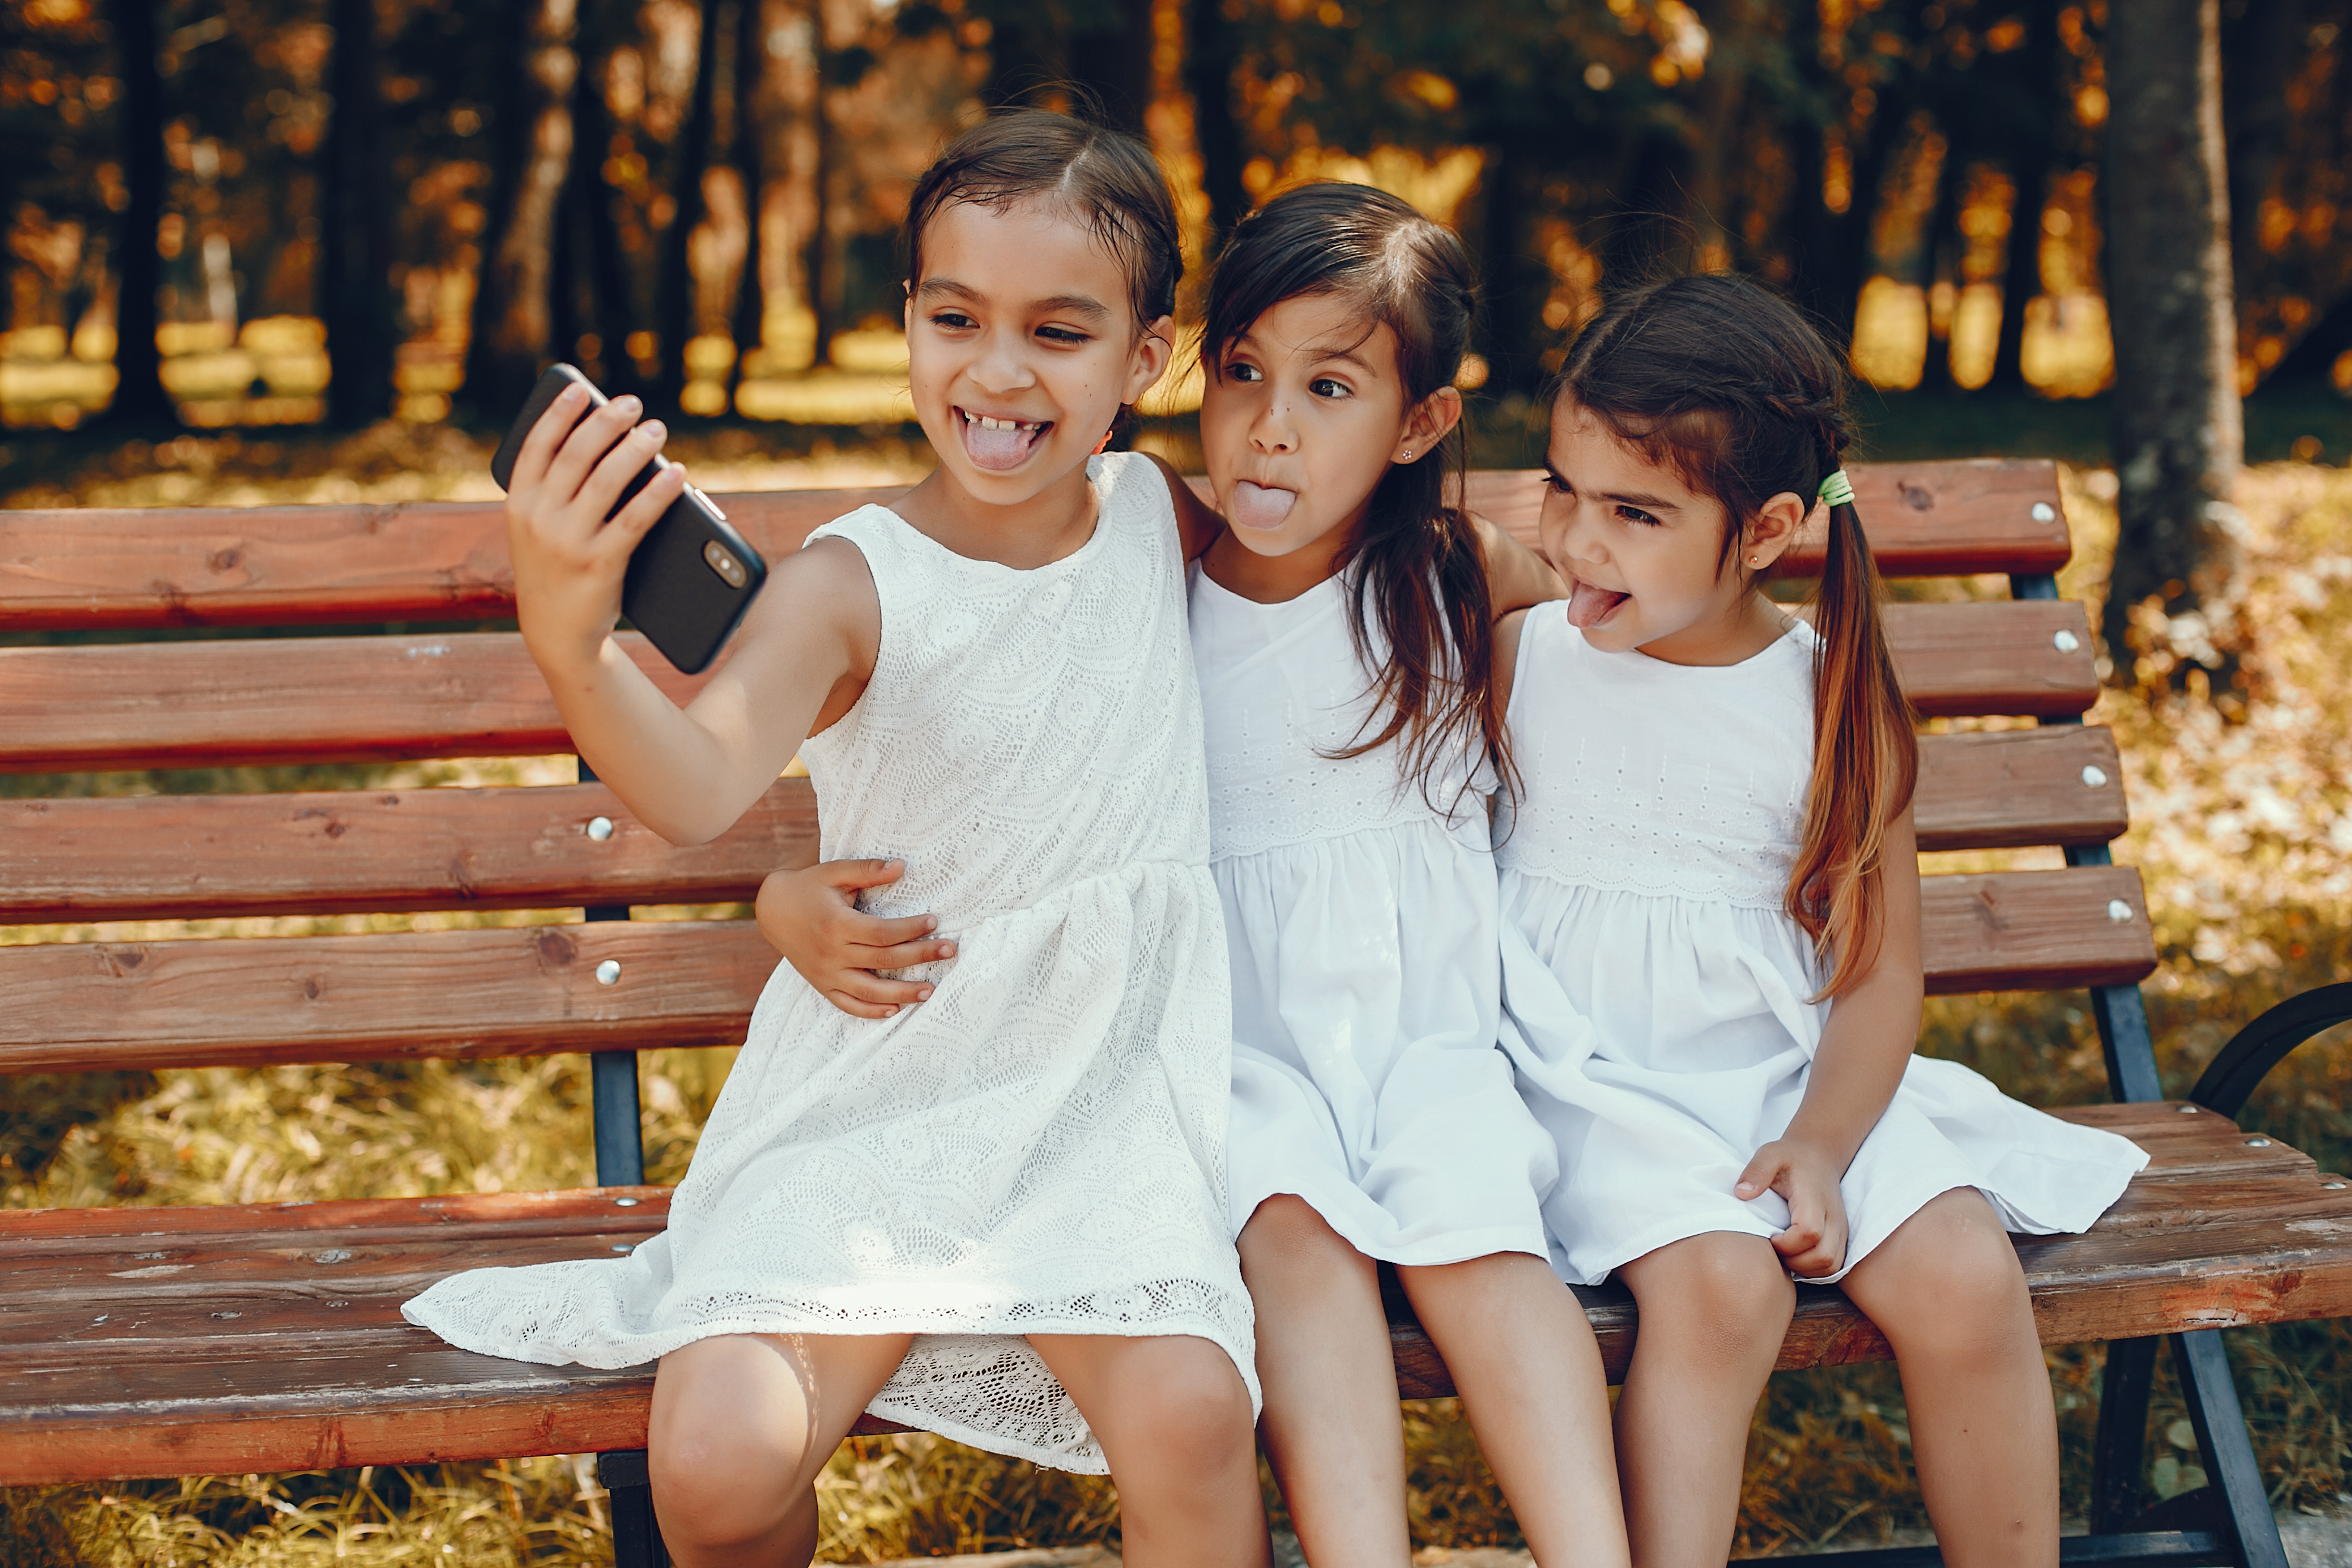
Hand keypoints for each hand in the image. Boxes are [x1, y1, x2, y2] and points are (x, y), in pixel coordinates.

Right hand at [504, 383, 690, 671]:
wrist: (556, 634)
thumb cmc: (555, 571)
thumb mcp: (537, 531)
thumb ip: (552, 493)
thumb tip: (604, 444)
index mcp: (518, 505)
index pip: (537, 447)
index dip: (559, 414)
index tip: (580, 390)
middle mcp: (539, 519)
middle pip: (576, 454)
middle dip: (606, 423)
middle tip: (632, 404)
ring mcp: (568, 542)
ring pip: (607, 479)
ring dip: (636, 448)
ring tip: (656, 430)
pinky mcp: (600, 563)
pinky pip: (635, 518)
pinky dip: (658, 492)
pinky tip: (676, 474)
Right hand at [754, 858, 957, 1019]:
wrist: (772, 910)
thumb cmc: (808, 887)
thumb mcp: (834, 872)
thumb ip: (867, 870)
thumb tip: (901, 866)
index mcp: (836, 924)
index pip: (882, 933)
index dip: (911, 929)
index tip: (934, 921)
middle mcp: (832, 953)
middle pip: (883, 961)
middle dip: (919, 956)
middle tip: (949, 951)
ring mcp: (826, 974)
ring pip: (869, 991)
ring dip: (902, 993)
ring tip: (931, 990)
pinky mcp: (821, 985)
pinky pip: (848, 1005)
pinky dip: (871, 1011)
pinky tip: (895, 1010)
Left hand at [1735, 1138, 1850, 1277]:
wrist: (1818, 1157)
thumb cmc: (1791, 1158)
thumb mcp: (1770, 1154)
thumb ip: (1757, 1171)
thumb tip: (1741, 1193)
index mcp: (1814, 1199)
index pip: (1808, 1233)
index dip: (1786, 1243)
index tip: (1770, 1236)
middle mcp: (1834, 1217)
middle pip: (1823, 1257)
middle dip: (1794, 1261)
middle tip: (1775, 1248)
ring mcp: (1840, 1229)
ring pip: (1831, 1266)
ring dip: (1804, 1267)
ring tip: (1784, 1252)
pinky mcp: (1841, 1237)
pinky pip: (1833, 1266)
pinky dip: (1813, 1268)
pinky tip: (1796, 1255)